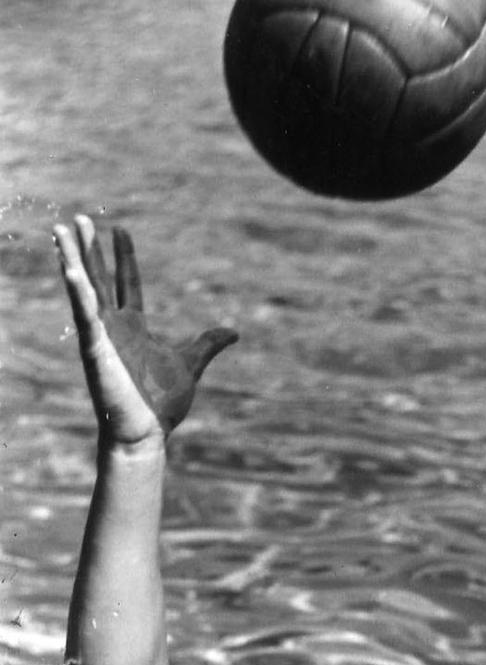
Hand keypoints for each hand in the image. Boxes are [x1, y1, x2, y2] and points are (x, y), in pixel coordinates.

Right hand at [55, 214, 237, 444]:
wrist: (147, 433)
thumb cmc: (161, 405)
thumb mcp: (190, 365)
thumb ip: (208, 345)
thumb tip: (233, 332)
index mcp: (134, 327)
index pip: (126, 281)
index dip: (123, 256)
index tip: (119, 229)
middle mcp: (114, 326)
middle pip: (98, 277)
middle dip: (89, 248)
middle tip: (80, 217)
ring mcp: (101, 335)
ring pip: (83, 289)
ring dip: (72, 259)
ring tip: (60, 230)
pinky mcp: (95, 348)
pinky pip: (83, 315)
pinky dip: (76, 292)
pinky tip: (69, 267)